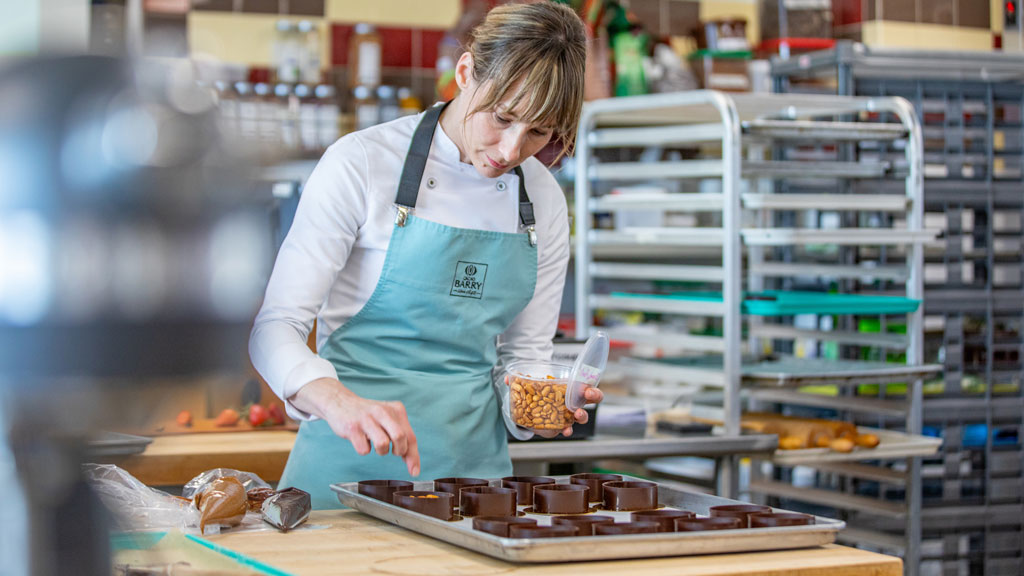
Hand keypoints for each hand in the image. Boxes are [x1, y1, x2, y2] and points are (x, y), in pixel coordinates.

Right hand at [290, 377, 419, 476]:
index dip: (413, 457)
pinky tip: (360, 439)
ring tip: (374, 443)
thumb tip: (411, 459)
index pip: (410, 436)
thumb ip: (400, 434)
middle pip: (400, 437)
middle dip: (398, 451)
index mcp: (396, 410)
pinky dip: (364, 449)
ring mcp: (367, 419)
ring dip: (380, 451)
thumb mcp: (387, 418)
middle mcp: (383, 412)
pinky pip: (364, 449)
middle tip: (392, 451)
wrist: (339, 401)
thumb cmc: (367, 415)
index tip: (414, 471)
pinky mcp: (353, 427)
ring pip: (383, 444)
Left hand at [504, 375, 604, 438]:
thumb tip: (508, 379)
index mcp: (569, 387)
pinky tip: (565, 431)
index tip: (588, 385)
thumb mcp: (530, 385)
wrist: (532, 410)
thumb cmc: (538, 393)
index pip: (585, 383)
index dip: (590, 383)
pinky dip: (567, 430)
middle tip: (588, 395)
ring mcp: (568, 415)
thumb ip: (519, 382)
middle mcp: (572, 401)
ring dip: (582, 415)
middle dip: (593, 396)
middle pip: (590, 399)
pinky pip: (567, 429)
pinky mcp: (560, 426)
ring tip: (577, 414)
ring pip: (581, 416)